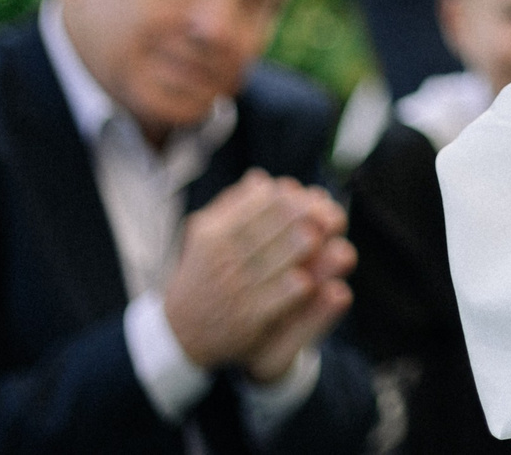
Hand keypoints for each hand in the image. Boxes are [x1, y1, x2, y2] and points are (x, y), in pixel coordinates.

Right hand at [160, 171, 343, 370]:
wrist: (182, 332)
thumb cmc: (203, 274)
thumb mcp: (206, 236)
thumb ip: (233, 206)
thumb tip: (261, 179)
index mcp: (214, 234)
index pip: (257, 206)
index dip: (287, 198)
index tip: (311, 195)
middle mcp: (222, 260)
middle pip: (268, 229)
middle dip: (300, 218)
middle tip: (328, 212)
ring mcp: (235, 289)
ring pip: (272, 261)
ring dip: (297, 247)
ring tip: (320, 236)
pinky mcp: (248, 319)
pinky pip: (275, 298)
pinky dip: (291, 288)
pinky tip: (308, 280)